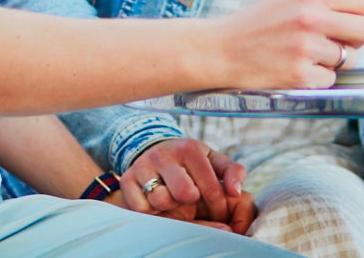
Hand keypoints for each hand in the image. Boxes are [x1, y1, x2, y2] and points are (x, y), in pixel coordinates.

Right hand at [119, 139, 255, 233]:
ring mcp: (143, 165)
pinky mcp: (127, 179)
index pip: (211, 189)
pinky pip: (141, 207)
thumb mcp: (213, 162)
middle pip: (184, 194)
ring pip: (160, 199)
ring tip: (172, 199)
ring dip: (169, 206)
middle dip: (191, 205)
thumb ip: (233, 173)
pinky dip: (151, 210)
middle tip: (191, 204)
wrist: (155, 152)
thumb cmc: (191, 163)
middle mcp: (165, 154)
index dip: (218, 208)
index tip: (219, 214)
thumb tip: (236, 192)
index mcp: (190, 148)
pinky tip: (155, 201)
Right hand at [209, 0, 363, 89]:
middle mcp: (310, 18)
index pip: (361, 1)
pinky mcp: (301, 75)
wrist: (221, 50)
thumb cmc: (255, 24)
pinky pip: (330, 78)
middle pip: (363, 30)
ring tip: (305, 54)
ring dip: (332, 60)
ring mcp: (306, 48)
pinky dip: (318, 77)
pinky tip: (297, 68)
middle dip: (357, 39)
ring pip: (347, 58)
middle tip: (343, 42)